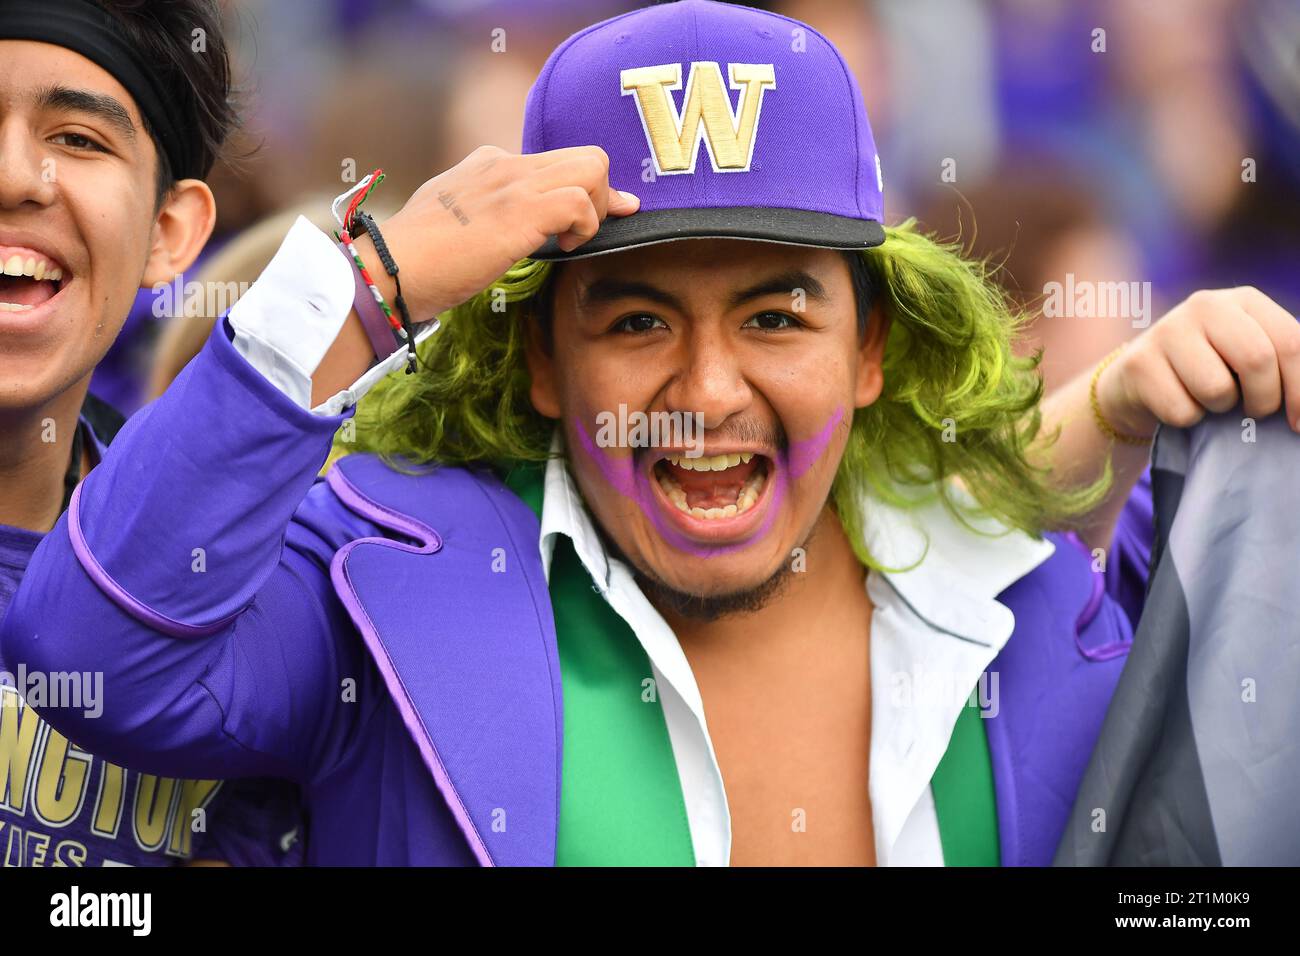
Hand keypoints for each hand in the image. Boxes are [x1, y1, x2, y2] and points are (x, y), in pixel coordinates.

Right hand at [353, 145, 638, 320]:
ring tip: (570, 241)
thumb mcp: (453, 221)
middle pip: (585, 156)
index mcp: (487, 164)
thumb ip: (483, 214)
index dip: (583, 189)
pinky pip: (580, 201)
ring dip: (596, 209)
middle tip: (586, 232)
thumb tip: (506, 231)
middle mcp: (504, 164)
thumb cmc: (416, 259)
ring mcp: (513, 184)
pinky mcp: (519, 211)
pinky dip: (586, 226)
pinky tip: (565, 247)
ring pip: (592, 168)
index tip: (594, 217)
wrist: (389, 268)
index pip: (555, 161)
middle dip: (601, 195)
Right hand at [1096, 287, 1299, 438]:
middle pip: (1257, 359)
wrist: (1138, 382)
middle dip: (1264, 400)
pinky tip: (1178, 402)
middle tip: (1255, 412)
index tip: (1299, 422)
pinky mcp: (1138, 362)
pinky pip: (1181, 410)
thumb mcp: (1248, 355)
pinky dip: (1186, 419)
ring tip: (1209, 400)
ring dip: (1219, 409)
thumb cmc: (1208, 371)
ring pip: (1216, 389)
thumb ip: (1281, 362)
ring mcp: (1167, 330)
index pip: (1290, 341)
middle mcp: (1205, 306)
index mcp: (1243, 300)